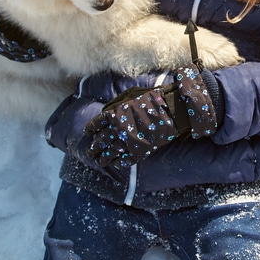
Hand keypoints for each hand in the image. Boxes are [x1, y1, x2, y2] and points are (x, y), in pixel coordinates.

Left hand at [83, 66, 218, 170]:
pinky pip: (126, 160)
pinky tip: (116, 164)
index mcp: (113, 114)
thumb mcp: (129, 95)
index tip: (88, 133)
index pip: (96, 124)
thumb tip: (106, 112)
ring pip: (110, 153)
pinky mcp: (139, 151)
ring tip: (99, 161)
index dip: (90, 129)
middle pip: (101, 141)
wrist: (171, 110)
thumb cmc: (151, 98)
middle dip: (94, 147)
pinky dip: (120, 163)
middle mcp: (117, 129)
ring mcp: (128, 141)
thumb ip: (115, 104)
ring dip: (103, 158)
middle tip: (91, 151)